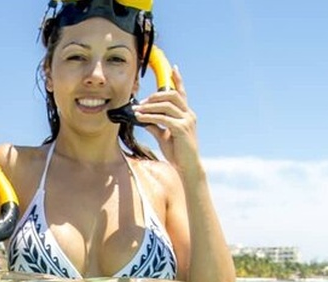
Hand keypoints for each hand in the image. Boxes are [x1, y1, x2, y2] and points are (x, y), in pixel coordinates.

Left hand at [133, 66, 202, 181]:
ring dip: (150, 106)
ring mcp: (187, 121)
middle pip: (172, 95)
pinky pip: (164, 118)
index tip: (174, 68)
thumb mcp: (164, 136)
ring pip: (167, 105)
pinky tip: (141, 118)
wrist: (187, 167)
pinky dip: (151, 117)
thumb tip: (142, 118)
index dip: (178, 80)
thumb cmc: (177, 152)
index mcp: (186, 114)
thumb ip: (155, 125)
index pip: (182, 93)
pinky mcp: (182, 129)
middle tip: (142, 101)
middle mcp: (189, 115)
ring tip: (138, 110)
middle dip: (156, 95)